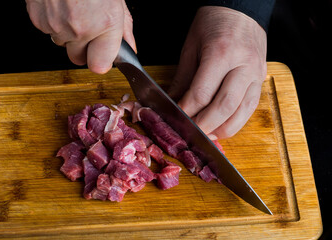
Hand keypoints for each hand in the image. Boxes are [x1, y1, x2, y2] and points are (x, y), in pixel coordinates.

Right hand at [26, 0, 135, 73]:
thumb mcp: (116, 0)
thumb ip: (124, 28)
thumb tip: (129, 47)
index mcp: (104, 24)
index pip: (100, 66)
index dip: (100, 60)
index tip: (103, 54)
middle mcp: (80, 29)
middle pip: (78, 58)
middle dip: (84, 49)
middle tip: (88, 28)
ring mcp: (57, 25)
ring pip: (62, 42)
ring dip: (68, 32)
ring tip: (73, 8)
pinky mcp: (38, 20)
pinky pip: (48, 30)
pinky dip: (53, 21)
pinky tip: (60, 4)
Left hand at [169, 6, 266, 139]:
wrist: (240, 10)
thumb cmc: (213, 24)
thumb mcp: (191, 47)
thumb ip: (183, 78)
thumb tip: (174, 103)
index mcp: (221, 54)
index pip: (202, 93)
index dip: (187, 110)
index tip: (177, 118)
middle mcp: (242, 66)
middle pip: (224, 106)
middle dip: (205, 125)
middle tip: (191, 133)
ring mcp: (256, 74)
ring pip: (241, 112)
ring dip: (223, 129)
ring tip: (207, 135)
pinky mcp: (261, 79)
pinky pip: (251, 107)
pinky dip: (236, 121)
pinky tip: (222, 126)